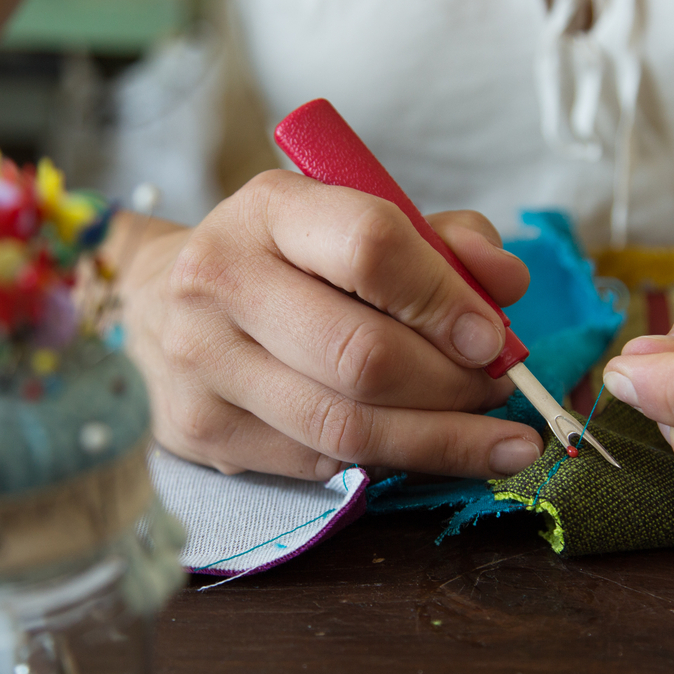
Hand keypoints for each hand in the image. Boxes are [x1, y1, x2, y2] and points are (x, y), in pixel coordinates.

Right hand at [119, 170, 542, 479]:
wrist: (165, 304)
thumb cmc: (290, 261)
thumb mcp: (362, 222)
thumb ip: (446, 243)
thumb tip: (508, 283)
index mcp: (270, 209)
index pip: (371, 248)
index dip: (445, 301)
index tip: (493, 339)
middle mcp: (221, 280)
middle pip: (363, 357)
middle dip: (452, 387)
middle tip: (495, 392)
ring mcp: (202, 364)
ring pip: (346, 428)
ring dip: (439, 441)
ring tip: (493, 440)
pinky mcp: (201, 432)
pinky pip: (320, 464)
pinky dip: (387, 461)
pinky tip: (419, 447)